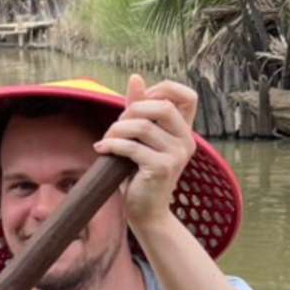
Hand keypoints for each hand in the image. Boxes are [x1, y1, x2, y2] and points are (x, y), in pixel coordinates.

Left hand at [94, 74, 198, 228]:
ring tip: (107, 139)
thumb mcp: (140, 137)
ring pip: (142, 126)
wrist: (146, 212)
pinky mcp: (162, 169)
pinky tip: (101, 149)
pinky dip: (112, 144)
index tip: (142, 100)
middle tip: (118, 124)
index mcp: (185, 131)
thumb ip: (139, 108)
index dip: (164, 89)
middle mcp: (186, 141)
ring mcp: (176, 155)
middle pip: (163, 106)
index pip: (188, 96)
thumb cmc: (140, 173)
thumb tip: (135, 78)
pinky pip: (132, 147)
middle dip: (133, 110)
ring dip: (117, 129)